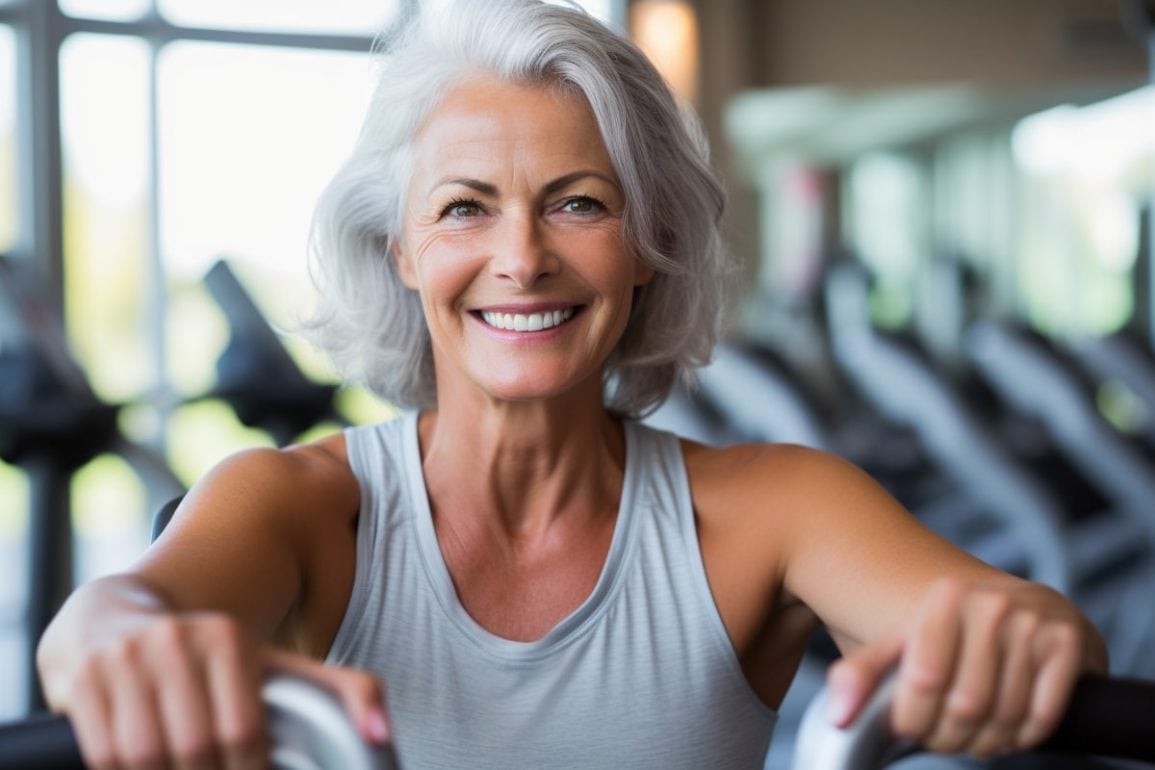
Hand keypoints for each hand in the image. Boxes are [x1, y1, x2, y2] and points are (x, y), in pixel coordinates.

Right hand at [48, 612, 389, 769]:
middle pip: (196, 747)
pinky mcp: (82, 680)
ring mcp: (124, 659)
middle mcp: (175, 641)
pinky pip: (104, 754)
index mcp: (227, 638)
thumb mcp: (273, 662)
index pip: (243, 732)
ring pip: (144, 756)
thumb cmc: (209, 654)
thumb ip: (341, 691)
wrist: (114, 616)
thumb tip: (383, 733)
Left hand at [825, 577, 1107, 757]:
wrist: (1017, 609)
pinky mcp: (1070, 641)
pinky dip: (1023, 737)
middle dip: (950, 737)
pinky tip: (1009, 728)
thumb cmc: (947, 636)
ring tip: (974, 734)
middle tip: (944, 738)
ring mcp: (1034, 619)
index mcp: (943, 596)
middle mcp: (990, 602)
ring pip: (1005, 715)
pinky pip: (1043, 716)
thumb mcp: (900, 644)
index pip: (922, 681)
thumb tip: (839, 719)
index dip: (914, 720)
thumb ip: (861, 675)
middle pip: (965, 705)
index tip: (911, 728)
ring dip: (987, 742)